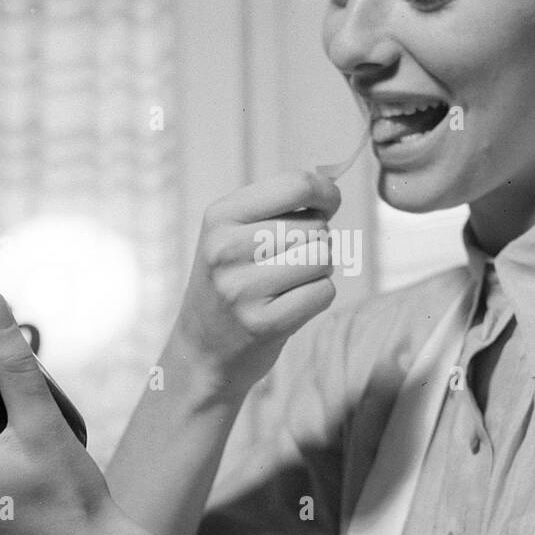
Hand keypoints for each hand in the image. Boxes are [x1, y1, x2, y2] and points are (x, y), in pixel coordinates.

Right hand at [171, 169, 342, 396]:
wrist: (202, 349)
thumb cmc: (233, 281)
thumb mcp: (234, 233)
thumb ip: (278, 206)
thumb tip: (331, 189)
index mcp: (220, 216)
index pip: (296, 184)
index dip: (325, 193)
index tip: (328, 204)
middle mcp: (226, 249)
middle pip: (316, 227)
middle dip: (317, 241)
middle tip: (290, 260)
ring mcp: (242, 288)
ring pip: (323, 258)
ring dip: (319, 270)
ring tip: (289, 282)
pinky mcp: (263, 323)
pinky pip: (324, 292)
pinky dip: (318, 297)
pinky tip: (291, 304)